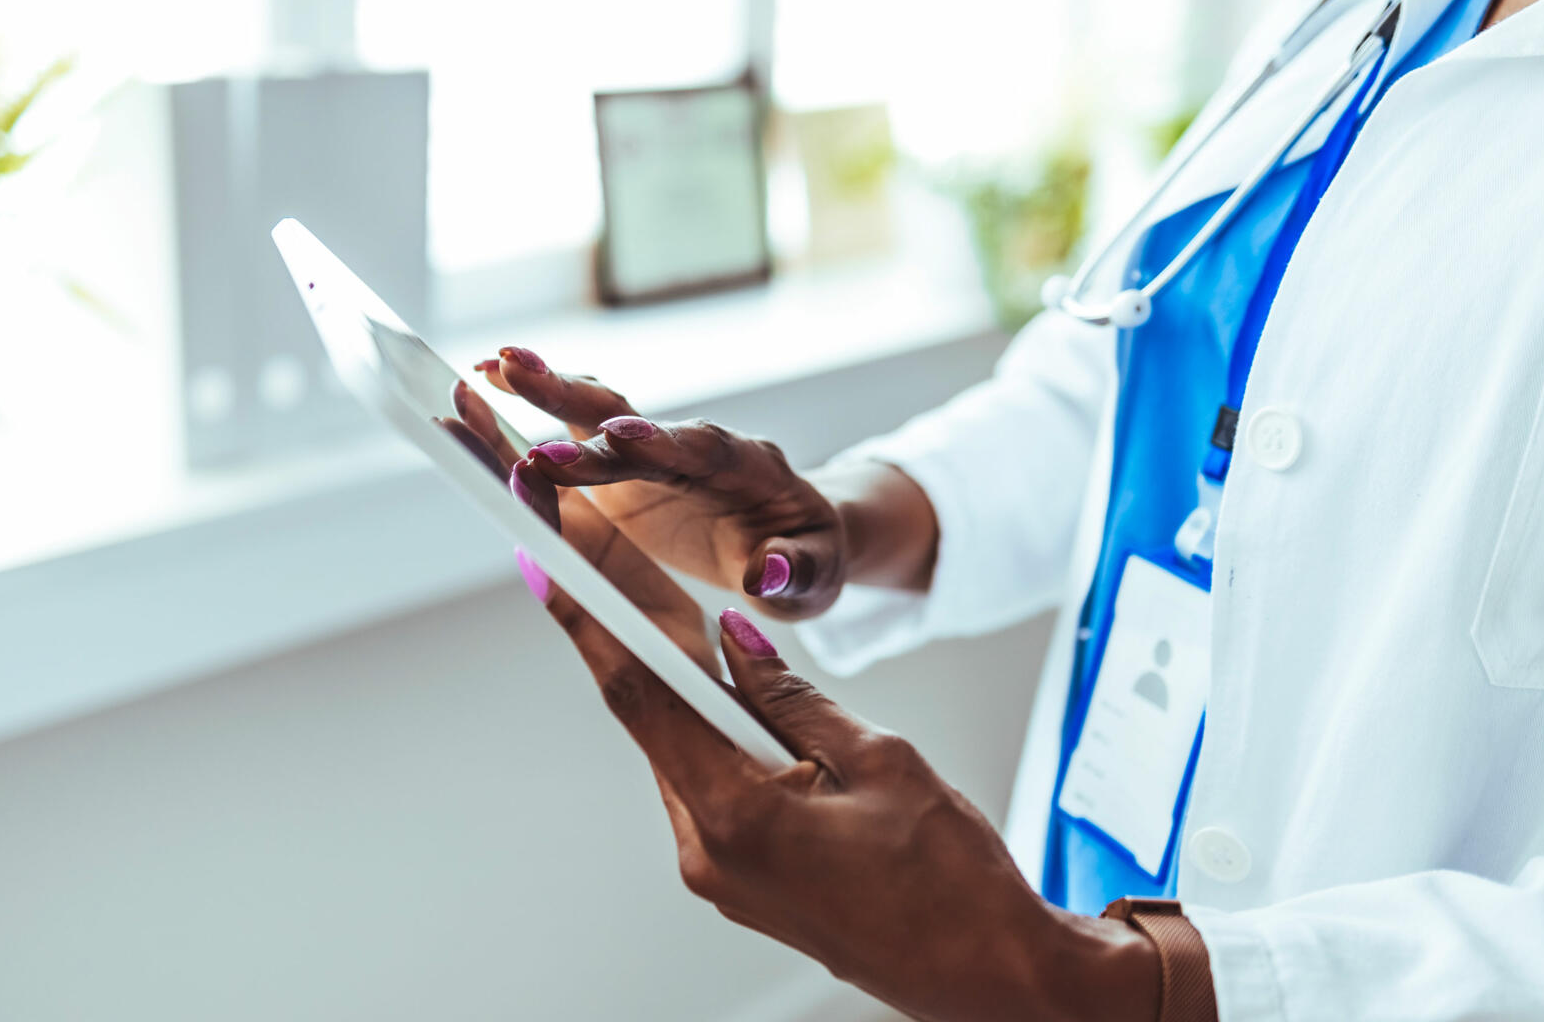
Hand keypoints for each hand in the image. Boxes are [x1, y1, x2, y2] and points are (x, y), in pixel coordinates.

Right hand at [476, 347, 856, 617]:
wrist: (800, 540)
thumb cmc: (810, 562)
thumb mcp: (817, 581)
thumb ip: (796, 573)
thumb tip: (766, 572)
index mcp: (750, 469)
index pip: (702, 450)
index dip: (658, 443)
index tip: (614, 439)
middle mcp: (698, 447)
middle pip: (638, 417)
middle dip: (581, 403)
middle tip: (522, 383)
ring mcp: (657, 452)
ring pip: (601, 411)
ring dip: (550, 388)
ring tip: (492, 367)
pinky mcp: (626, 465)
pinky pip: (579, 429)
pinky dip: (537, 406)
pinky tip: (488, 381)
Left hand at [519, 562, 1160, 1021]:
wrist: (987, 976)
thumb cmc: (951, 883)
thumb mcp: (878, 757)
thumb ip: (791, 695)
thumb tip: (734, 641)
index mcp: (734, 816)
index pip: (642, 695)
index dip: (593, 620)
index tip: (557, 566)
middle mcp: (709, 853)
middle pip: (655, 722)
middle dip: (640, 641)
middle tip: (618, 567)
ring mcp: (721, 876)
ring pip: (686, 754)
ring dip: (689, 691)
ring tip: (699, 630)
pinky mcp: (742, 884)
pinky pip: (713, 790)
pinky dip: (718, 739)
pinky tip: (738, 701)